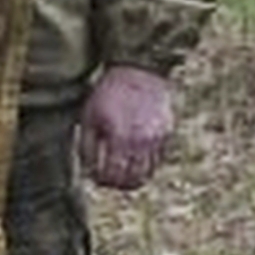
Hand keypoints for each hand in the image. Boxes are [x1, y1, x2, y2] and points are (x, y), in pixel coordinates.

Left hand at [78, 64, 174, 191]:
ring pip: (147, 174)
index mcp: (118, 138)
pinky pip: (157, 160)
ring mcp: (156, 139)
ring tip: (121, 172)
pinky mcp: (167, 134)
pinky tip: (134, 157)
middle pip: (131, 181)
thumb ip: (86, 146)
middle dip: (117, 184)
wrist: (139, 70)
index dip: (101, 181)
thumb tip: (88, 171)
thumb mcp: (89, 116)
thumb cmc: (109, 93)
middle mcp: (140, 142)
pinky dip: (146, 165)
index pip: (111, 176)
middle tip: (107, 179)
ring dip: (133, 178)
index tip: (95, 177)